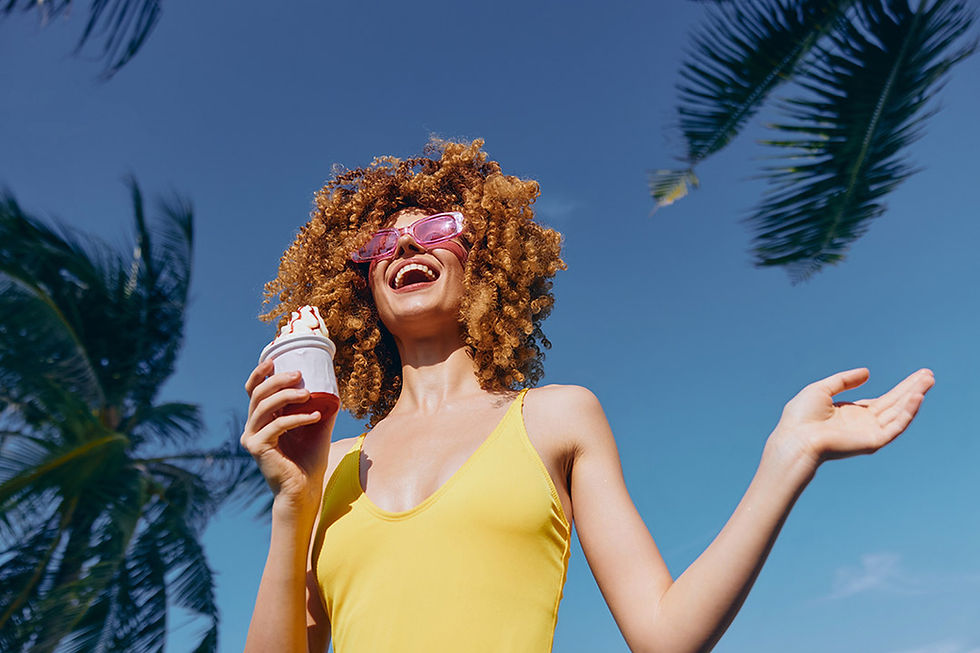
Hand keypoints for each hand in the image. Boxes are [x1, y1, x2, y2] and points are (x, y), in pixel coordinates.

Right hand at [240, 359, 334, 511]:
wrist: (305, 489)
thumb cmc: (309, 459)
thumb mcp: (317, 426)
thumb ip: (319, 407)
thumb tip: (333, 387)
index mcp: (262, 418)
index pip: (254, 390)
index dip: (260, 373)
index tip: (274, 359)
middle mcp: (253, 426)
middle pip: (257, 394)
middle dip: (277, 380)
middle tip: (299, 374)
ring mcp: (252, 437)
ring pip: (263, 407)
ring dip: (286, 396)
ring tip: (307, 394)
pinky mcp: (258, 448)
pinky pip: (277, 425)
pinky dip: (297, 418)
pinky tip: (315, 416)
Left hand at [772, 368, 934, 467]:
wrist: (796, 438)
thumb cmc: (801, 417)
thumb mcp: (822, 389)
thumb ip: (844, 380)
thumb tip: (867, 373)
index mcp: (853, 414)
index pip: (883, 401)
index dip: (900, 389)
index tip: (917, 376)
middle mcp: (864, 424)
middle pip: (895, 404)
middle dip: (912, 389)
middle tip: (929, 374)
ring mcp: (870, 433)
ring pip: (899, 412)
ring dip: (914, 396)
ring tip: (928, 380)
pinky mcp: (873, 441)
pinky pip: (896, 426)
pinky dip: (908, 412)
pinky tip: (917, 396)